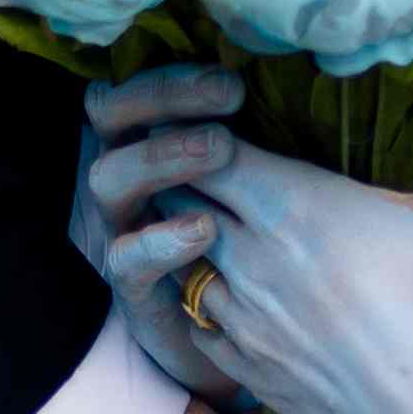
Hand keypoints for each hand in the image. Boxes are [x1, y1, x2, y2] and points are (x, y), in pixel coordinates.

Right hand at [74, 60, 247, 401]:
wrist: (243, 336)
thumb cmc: (261, 243)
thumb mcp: (263, 181)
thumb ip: (263, 138)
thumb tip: (303, 91)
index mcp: (152, 139)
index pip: (139, 88)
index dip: (174, 77)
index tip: (232, 83)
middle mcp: (127, 176)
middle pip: (109, 115)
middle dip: (164, 97)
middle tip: (228, 97)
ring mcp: (121, 228)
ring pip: (109, 177)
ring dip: (161, 155)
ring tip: (219, 149)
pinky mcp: (130, 284)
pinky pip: (126, 256)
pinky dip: (160, 239)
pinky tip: (204, 228)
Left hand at [90, 89, 412, 413]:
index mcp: (298, 211)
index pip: (204, 145)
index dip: (206, 122)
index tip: (233, 112)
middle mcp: (253, 264)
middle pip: (177, 196)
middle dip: (189, 170)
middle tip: (221, 155)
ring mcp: (243, 324)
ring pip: (176, 258)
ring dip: (192, 233)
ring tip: (228, 215)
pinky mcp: (247, 373)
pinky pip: (194, 318)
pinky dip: (205, 292)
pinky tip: (240, 283)